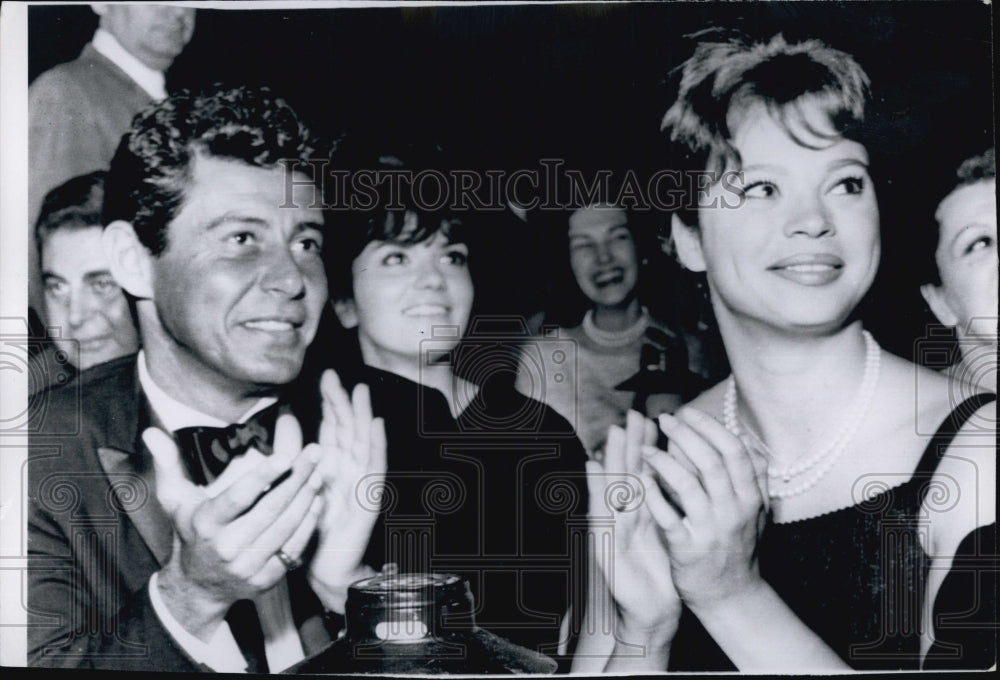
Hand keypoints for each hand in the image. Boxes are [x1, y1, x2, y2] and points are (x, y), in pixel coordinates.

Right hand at [144, 415, 324, 638]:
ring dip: (307, 498)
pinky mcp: (266, 579)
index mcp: (206, 524)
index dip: (263, 476)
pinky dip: (309, 523)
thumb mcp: (174, 500)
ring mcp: (248, 566)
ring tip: (320, 472)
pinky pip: (294, 548)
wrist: (197, 585)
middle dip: (297, 479)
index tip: (286, 456)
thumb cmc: (189, 532)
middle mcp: (227, 547)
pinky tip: (317, 500)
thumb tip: (151, 432)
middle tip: (315, 453)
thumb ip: (167, 464)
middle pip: (271, 509)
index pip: (238, 498)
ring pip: (286, 528)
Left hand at [306, 370, 386, 611]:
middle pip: (348, 428)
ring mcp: (361, 481)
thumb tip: (285, 416)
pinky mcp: (368, 498)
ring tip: (360, 392)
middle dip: (344, 402)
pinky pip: (375, 468)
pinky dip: (377, 445)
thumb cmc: (312, 525)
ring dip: (363, 416)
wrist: (326, 565)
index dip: (331, 401)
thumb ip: (292, 450)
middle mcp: (348, 468)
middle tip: (338, 377)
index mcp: (332, 463)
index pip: (333, 425)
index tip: (327, 377)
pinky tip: (376, 426)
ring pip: (363, 441)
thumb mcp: (297, 480)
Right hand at [587, 410, 681, 642]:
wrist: (650, 610)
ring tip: (613, 431)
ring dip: (612, 456)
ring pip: (614, 484)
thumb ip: (668, 505)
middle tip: (633, 414)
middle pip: (629, 472)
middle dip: (631, 442)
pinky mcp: (604, 540)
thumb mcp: (668, 532)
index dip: (648, 446)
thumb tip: (675, 477)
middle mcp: (627, 514)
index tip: (653, 419)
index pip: (646, 472)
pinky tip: (592, 465)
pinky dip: (596, 486)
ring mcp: (614, 525)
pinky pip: (601, 509)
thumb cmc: (661, 572)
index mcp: (644, 510)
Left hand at [642, 407, 768, 613]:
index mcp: (751, 497)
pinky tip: (639, 479)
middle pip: (712, 462)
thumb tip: (746, 438)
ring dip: (666, 462)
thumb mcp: (755, 510)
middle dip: (687, 435)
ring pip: (690, 486)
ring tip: (645, 448)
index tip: (689, 412)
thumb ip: (752, 475)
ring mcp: (712, 530)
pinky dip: (653, 496)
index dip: (710, 427)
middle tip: (665, 418)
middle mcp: (734, 511)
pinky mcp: (688, 549)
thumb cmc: (738, 545)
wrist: (732, 595)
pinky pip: (668, 518)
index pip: (734, 451)